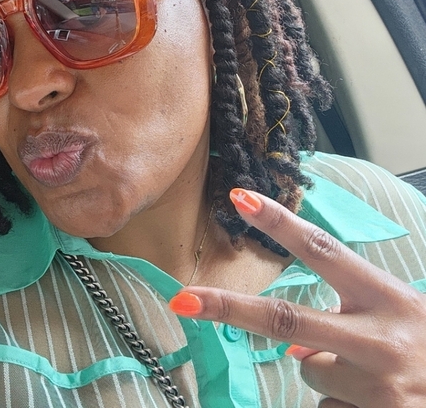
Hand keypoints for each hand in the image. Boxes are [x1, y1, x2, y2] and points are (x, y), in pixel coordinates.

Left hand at [169, 188, 425, 407]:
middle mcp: (380, 339)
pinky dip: (342, 404)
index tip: (239, 198)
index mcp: (387, 298)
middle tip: (183, 299)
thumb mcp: (404, 317)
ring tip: (378, 379)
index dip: (279, 223)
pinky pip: (327, 407)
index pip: (323, 251)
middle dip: (228, 308)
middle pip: (285, 320)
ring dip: (329, 374)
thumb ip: (352, 318)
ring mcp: (378, 386)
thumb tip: (295, 354)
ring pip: (310, 372)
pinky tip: (377, 402)